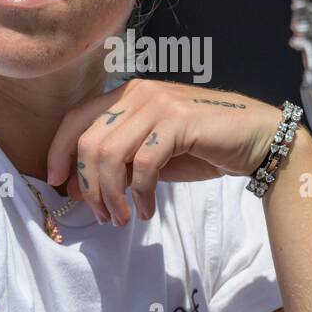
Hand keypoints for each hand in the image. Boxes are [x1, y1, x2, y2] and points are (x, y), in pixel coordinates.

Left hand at [45, 79, 281, 225]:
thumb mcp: (151, 155)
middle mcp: (138, 92)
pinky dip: (141, 193)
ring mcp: (159, 103)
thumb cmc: (201, 147)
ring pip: (111, 153)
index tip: (55, 183)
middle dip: (88, 186)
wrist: (255, 137)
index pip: (75, 119)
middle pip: (89, 141)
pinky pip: (144, 163)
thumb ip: (117, 163)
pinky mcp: (179, 122)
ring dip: (111, 195)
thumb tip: (76, 187)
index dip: (58, 152)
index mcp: (126, 94)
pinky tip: (147, 210)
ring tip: (122, 218)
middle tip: (101, 215)